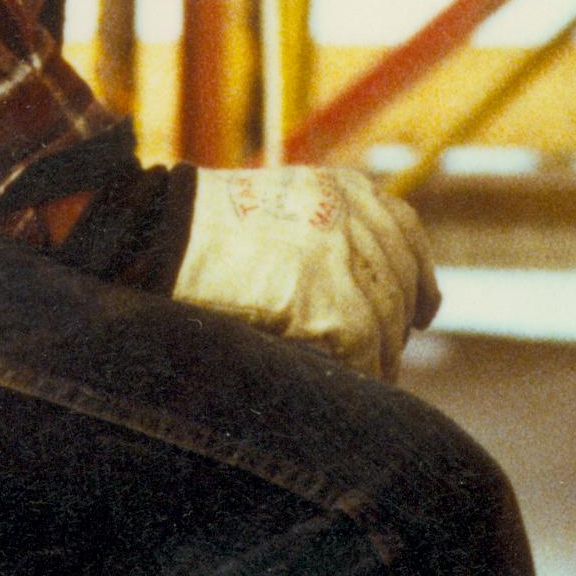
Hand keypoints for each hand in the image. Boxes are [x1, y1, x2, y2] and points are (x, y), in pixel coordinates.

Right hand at [173, 165, 439, 376]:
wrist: (151, 236)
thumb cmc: (197, 233)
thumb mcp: (274, 210)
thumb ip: (317, 231)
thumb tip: (356, 283)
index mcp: (338, 187)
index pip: (403, 228)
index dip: (418, 273)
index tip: (424, 309)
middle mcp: (350, 212)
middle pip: (400, 277)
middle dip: (398, 321)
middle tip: (386, 356)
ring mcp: (341, 255)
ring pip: (386, 319)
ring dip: (380, 355)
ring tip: (367, 381)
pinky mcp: (328, 300)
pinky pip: (364, 351)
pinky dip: (362, 374)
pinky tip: (351, 389)